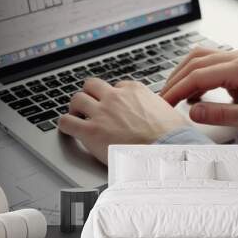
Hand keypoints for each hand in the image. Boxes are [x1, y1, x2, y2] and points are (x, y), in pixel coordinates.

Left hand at [59, 78, 188, 163]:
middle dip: (90, 95)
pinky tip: (68, 129)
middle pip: (92, 85)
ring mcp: (102, 112)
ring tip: (77, 116)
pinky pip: (66, 122)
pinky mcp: (91, 131)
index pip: (116, 86)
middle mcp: (116, 97)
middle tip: (90, 105)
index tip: (113, 106)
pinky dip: (65, 125)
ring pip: (77, 98)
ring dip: (76, 108)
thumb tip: (161, 113)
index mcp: (135, 91)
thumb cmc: (172, 137)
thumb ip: (157, 108)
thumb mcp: (169, 113)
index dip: (113, 97)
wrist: (166, 152)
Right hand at [161, 48, 237, 141]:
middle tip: (164, 100)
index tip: (165, 103)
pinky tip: (195, 94)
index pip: (197, 74)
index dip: (177, 89)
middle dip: (175, 80)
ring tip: (175, 96)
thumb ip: (221, 114)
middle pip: (195, 62)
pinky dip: (197, 77)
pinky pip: (211, 66)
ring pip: (201, 59)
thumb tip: (193, 111)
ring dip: (184, 75)